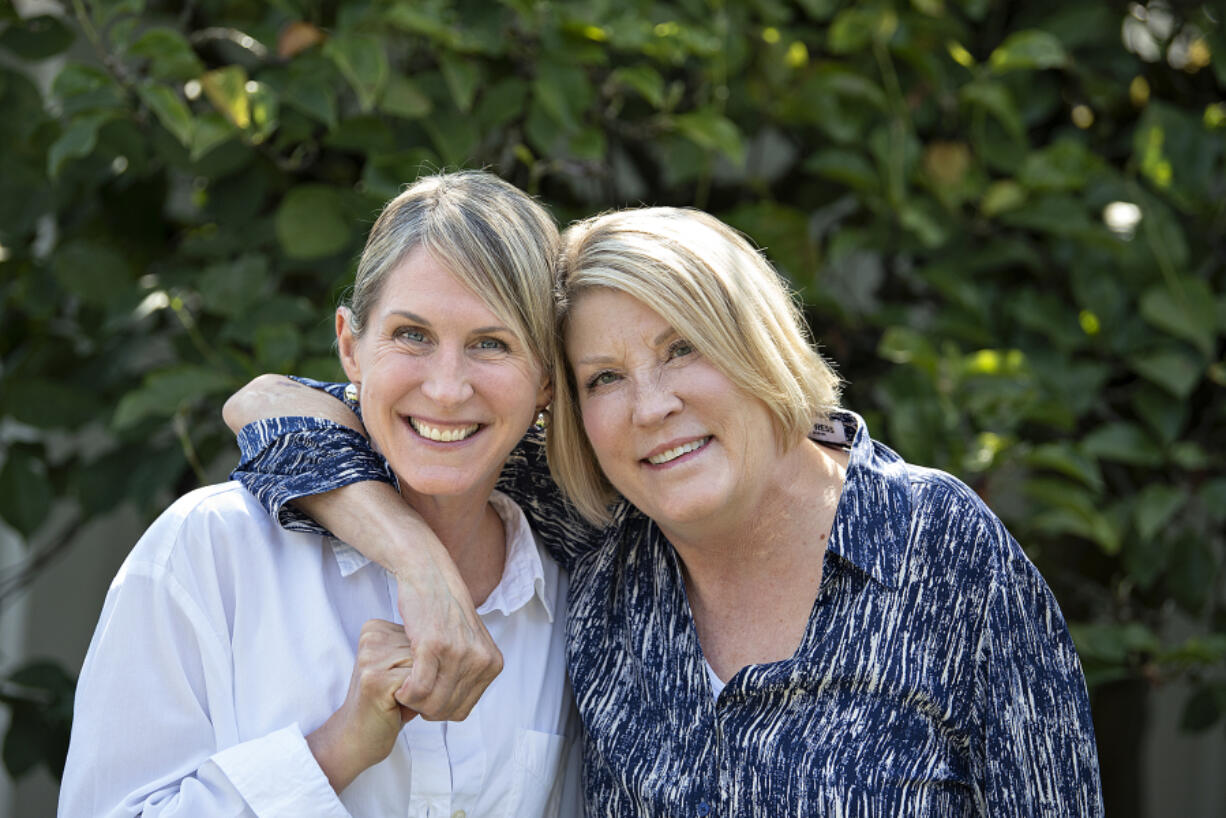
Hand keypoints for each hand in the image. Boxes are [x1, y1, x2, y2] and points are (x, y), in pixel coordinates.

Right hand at [293, 481, 504, 721]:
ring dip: (412, 702)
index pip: (463, 711)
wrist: (431, 576)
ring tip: (404, 687)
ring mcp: (458, 653)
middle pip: (447, 711)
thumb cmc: (444, 612)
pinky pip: (417, 690)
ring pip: (431, 704)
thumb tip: (459, 708)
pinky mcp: (434, 645)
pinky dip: (405, 693)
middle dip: (425, 709)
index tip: (425, 697)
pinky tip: (399, 683)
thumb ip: (471, 673)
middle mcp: (481, 660)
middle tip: (410, 693)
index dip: (439, 710)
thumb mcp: (471, 644)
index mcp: (492, 663)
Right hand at [307, 619, 417, 792]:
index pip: (422, 637)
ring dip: (421, 690)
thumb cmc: (387, 705)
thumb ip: (419, 651)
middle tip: (398, 695)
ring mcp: (371, 657)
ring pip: (425, 666)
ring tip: (395, 700)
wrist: (357, 738)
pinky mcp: (375, 679)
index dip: (422, 666)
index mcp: (376, 629)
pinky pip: (419, 684)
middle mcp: (371, 637)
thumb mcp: (403, 670)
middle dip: (424, 678)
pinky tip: (393, 708)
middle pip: (425, 651)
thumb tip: (454, 641)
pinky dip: (416, 701)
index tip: (399, 681)